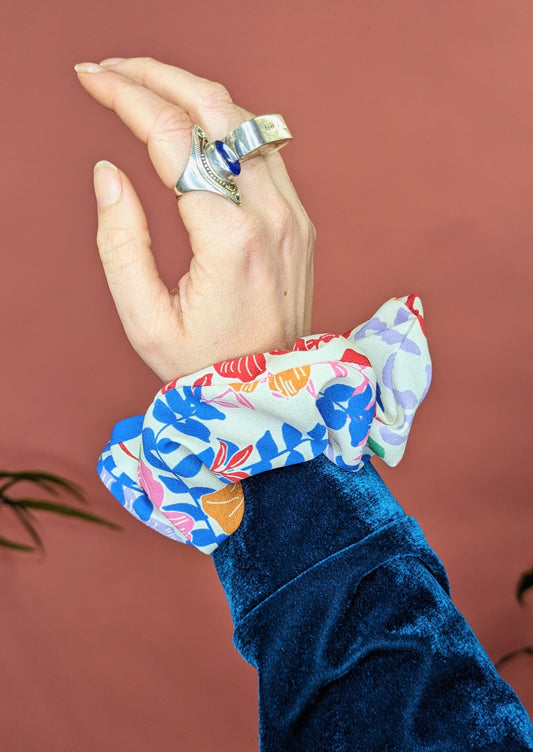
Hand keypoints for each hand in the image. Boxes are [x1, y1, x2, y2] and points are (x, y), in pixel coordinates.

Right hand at [75, 57, 314, 382]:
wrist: (269, 390)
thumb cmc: (205, 364)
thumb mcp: (146, 320)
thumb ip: (120, 244)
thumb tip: (109, 173)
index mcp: (230, 239)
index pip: (175, 139)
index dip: (127, 97)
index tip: (92, 79)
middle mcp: (271, 216)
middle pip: (216, 111)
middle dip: (158, 76)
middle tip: (112, 69)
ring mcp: (293, 215)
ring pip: (245, 122)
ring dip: (191, 93)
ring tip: (144, 86)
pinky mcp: (299, 221)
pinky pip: (263, 150)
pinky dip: (223, 123)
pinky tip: (192, 122)